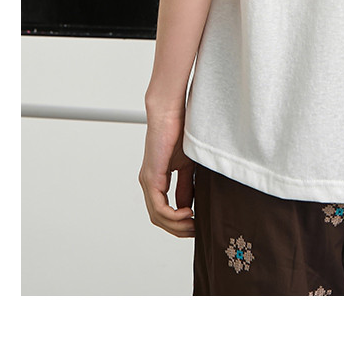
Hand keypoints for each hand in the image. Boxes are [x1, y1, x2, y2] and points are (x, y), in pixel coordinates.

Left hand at [139, 106, 195, 237]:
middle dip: (178, 229)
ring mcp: (147, 181)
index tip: (196, 225)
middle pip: (159, 219)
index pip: (163, 211)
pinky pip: (159, 207)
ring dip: (177, 225)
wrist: (171, 112)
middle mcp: (148, 183)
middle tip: (196, 231)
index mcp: (156, 180)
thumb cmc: (179, 132)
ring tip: (194, 224)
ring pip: (158, 217)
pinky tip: (188, 212)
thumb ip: (185, 187)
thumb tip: (187, 208)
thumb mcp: (187, 166)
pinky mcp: (151, 177)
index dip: (179, 223)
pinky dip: (173, 215)